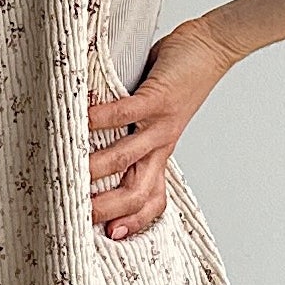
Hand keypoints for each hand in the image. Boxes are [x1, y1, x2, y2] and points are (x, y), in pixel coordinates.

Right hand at [87, 15, 242, 240]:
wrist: (212, 47)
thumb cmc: (177, 79)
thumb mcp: (153, 117)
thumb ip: (126, 132)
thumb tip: (85, 141)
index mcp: (160, 155)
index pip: (151, 200)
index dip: (133, 222)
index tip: (108, 237)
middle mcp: (161, 146)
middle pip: (137, 192)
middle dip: (107, 208)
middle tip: (77, 215)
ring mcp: (161, 125)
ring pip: (127, 159)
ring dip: (96, 169)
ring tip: (71, 172)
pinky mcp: (158, 99)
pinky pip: (125, 114)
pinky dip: (100, 119)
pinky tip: (80, 120)